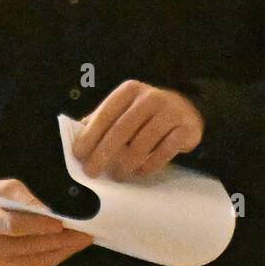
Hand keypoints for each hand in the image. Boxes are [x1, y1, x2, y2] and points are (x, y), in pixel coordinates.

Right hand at [0, 178, 92, 265]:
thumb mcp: (8, 188)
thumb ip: (26, 199)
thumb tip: (48, 213)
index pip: (14, 226)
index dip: (38, 226)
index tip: (60, 223)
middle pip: (29, 246)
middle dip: (60, 240)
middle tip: (84, 234)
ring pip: (36, 260)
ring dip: (63, 251)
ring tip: (83, 241)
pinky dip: (56, 258)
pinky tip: (72, 248)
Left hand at [71, 79, 204, 180]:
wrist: (188, 111)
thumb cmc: (147, 115)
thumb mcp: (124, 110)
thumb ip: (102, 121)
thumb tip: (76, 141)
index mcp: (130, 90)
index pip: (106, 113)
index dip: (90, 135)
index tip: (79, 154)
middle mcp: (151, 97)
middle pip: (122, 129)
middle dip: (104, 153)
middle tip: (92, 172)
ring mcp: (171, 112)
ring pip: (143, 142)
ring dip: (127, 163)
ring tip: (119, 175)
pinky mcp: (186, 128)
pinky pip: (164, 151)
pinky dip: (150, 164)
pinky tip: (141, 172)